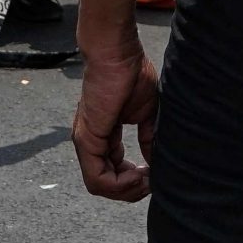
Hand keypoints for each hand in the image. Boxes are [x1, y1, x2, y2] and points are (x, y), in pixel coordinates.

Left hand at [72, 31, 159, 202]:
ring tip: (147, 180)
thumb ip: (149, 139)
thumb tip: (155, 162)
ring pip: (100, 186)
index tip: (156, 173)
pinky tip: (139, 175)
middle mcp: (91, 142)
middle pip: (106, 184)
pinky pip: (97, 178)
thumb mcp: (146, 113)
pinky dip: (120, 185)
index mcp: (104, 136)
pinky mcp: (87, 140)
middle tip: (153, 181)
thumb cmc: (131, 74)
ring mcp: (86, 142)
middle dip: (132, 189)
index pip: (114, 170)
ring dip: (127, 190)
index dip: (136, 179)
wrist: (118, 53)